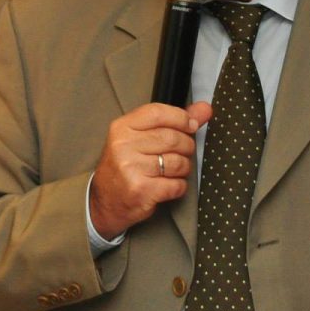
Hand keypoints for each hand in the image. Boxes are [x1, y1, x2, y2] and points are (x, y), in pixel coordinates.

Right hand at [88, 101, 211, 238]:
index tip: (190, 125)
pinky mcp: (141, 190)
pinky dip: (179, 186)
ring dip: (183, 168)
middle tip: (182, 153)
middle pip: (172, 138)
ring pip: (178, 162)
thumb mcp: (140, 138)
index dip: (181, 118)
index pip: (158, 113)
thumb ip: (173, 121)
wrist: (104, 202)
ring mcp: (131, 168)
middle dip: (186, 146)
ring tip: (173, 171)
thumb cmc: (126, 165)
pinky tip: (168, 186)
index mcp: (122, 128)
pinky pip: (176, 184)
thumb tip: (205, 108)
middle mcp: (123, 146)